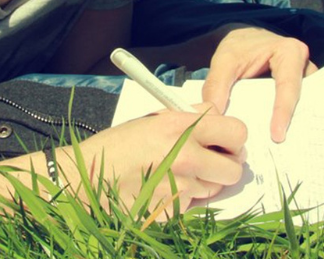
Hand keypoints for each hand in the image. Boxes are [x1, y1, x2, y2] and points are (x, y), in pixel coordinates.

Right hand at [73, 104, 246, 216]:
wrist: (86, 177)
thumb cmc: (118, 145)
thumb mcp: (153, 117)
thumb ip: (189, 114)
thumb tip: (217, 114)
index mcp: (180, 126)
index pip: (237, 132)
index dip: (234, 138)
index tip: (226, 141)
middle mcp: (184, 156)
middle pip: (235, 168)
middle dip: (226, 166)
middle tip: (211, 162)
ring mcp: (179, 187)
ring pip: (215, 189)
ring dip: (204, 183)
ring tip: (177, 173)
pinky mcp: (171, 210)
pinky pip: (192, 205)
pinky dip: (183, 199)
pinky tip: (161, 189)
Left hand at [201, 26, 316, 142]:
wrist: (245, 39)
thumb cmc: (238, 46)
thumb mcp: (224, 60)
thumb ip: (216, 84)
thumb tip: (216, 115)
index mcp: (290, 52)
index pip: (289, 86)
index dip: (283, 112)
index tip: (277, 136)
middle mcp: (304, 65)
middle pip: (303, 98)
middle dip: (296, 122)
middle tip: (285, 148)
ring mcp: (306, 79)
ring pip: (305, 105)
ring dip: (295, 124)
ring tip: (285, 148)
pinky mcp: (301, 89)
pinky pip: (299, 107)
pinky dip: (289, 121)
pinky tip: (277, 139)